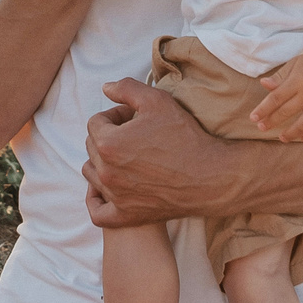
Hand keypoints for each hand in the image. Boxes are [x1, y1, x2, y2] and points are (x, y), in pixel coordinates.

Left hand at [82, 77, 238, 227]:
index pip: (96, 122)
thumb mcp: (158, 100)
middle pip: (92, 146)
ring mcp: (114, 196)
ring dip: (103, 162)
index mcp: (108, 143)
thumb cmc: (185, 137)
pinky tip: (108, 189)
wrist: (210, 177)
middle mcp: (106, 171)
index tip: (133, 117)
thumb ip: (126, 88)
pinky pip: (97, 211)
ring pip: (92, 174)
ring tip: (127, 157)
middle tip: (135, 134)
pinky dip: (97, 200)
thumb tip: (105, 87)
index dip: (115, 115)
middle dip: (109, 135)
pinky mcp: (125, 215)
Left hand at [251, 53, 302, 142]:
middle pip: (286, 112)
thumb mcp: (296, 63)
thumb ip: (280, 76)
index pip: (275, 99)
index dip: (263, 110)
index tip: (253, 118)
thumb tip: (263, 84)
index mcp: (297, 81)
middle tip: (261, 128)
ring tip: (282, 137)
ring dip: (290, 134)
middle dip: (271, 122)